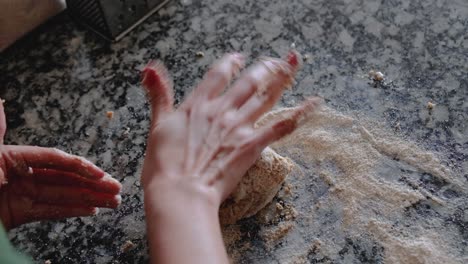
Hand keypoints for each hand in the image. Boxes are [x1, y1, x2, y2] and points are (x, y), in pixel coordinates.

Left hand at [0, 100, 121, 229]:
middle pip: (64, 179)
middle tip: (117, 188)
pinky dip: (71, 212)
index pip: (55, 160)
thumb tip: (0, 102)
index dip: (79, 166)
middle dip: (93, 184)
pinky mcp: (17, 214)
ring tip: (113, 201)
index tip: (99, 172)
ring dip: (89, 199)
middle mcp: (21, 175)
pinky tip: (91, 210)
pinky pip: (50, 212)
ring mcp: (20, 196)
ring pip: (62, 196)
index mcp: (13, 158)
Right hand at [140, 51, 319, 263]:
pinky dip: (300, 113)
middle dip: (262, 67)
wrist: (181, 192)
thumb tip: (149, 68)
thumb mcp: (157, 125)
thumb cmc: (165, 165)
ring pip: (266, 96)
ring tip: (293, 64)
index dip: (229, 63)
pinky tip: (314, 103)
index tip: (238, 57)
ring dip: (281, 78)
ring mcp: (240, 126)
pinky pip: (281, 126)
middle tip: (275, 59)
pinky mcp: (253, 145)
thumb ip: (158, 95)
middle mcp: (222, 110)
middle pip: (248, 81)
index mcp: (198, 105)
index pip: (218, 75)